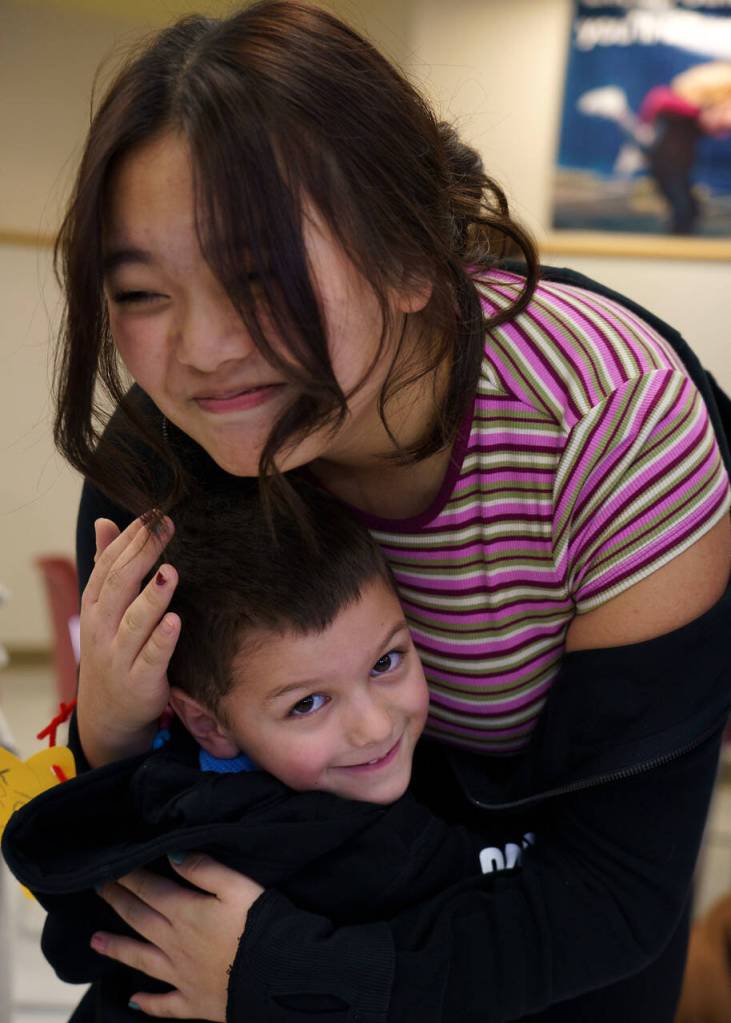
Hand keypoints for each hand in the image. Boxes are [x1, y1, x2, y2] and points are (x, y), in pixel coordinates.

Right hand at [77, 514, 179, 766]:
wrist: (110, 714)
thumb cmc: (114, 650)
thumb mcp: (105, 608)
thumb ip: (107, 565)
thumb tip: (104, 522)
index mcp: (95, 606)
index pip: (109, 566)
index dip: (129, 539)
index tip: (152, 515)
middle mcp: (102, 629)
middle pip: (121, 586)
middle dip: (143, 555)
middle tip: (166, 529)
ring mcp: (119, 656)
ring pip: (134, 622)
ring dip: (153, 596)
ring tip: (171, 572)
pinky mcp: (140, 682)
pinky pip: (151, 659)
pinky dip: (161, 640)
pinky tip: (175, 621)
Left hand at [92, 854, 264, 1020]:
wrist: (276, 975)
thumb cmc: (260, 924)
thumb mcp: (236, 886)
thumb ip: (204, 869)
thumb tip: (173, 854)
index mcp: (186, 913)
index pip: (150, 890)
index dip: (130, 877)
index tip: (111, 867)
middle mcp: (176, 945)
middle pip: (139, 919)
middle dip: (118, 902)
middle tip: (98, 889)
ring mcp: (182, 976)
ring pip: (142, 960)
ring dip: (117, 949)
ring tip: (95, 942)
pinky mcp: (194, 1002)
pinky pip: (165, 1005)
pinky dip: (147, 1003)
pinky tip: (134, 1002)